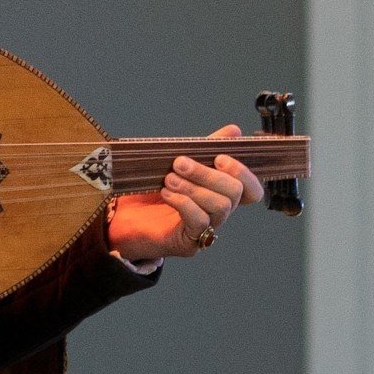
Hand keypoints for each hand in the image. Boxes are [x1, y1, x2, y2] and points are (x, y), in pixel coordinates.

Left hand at [107, 124, 262, 264]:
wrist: (121, 218)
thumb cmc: (150, 191)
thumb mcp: (180, 163)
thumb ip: (206, 148)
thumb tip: (234, 131)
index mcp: (220, 193)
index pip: (252, 190)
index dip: (243, 172)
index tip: (218, 157)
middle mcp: (218, 213)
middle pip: (236, 193)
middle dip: (208, 174)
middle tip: (180, 163)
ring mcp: (206, 229)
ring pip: (220, 206)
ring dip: (194, 187)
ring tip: (169, 179)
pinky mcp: (190, 242)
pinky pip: (199, 221)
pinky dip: (183, 202)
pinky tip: (166, 194)